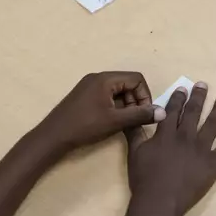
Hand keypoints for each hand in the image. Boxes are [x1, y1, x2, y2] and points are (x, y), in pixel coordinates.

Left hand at [36, 72, 166, 151]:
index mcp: (105, 79)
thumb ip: (140, 115)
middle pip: (128, 83)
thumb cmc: (85, 126)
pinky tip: (113, 121)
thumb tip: (162, 112)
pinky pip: (108, 95)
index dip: (145, 95)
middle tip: (135, 119)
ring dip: (127, 105)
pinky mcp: (85, 96)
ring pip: (119, 91)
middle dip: (136, 100)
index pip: (136, 79)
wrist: (53, 137)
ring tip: (125, 122)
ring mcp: (90, 86)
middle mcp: (98, 78)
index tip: (144, 113)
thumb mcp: (116, 121)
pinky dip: (116, 107)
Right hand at [122, 81, 215, 213]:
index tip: (184, 88)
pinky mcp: (214, 162)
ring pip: (213, 124)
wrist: (160, 200)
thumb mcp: (135, 153)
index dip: (178, 98)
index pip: (173, 111)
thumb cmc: (145, 179)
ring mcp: (202, 148)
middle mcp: (186, 136)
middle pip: (194, 112)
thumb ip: (135, 133)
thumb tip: (130, 117)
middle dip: (199, 97)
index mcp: (166, 133)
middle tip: (204, 85)